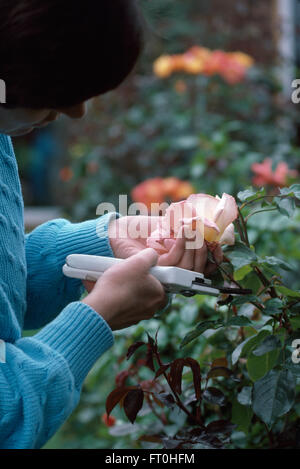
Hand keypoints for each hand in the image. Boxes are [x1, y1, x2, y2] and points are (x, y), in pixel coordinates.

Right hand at [82, 248, 166, 329]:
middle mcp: (151, 309)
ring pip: (135, 299)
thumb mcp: (138, 261)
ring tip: (116, 282)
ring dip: (127, 290)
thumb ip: (150, 256)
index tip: (141, 269)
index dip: (152, 273)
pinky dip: (118, 300)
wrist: (99, 308)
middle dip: (138, 281)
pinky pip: (123, 307)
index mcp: (160, 295)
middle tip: (127, 273)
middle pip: (147, 290)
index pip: (162, 282)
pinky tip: (110, 293)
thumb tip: (152, 256)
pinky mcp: (123, 321)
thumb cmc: (120, 285)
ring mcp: (137, 317)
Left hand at [83, 216, 222, 292]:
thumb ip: (184, 227)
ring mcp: (162, 271)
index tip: (218, 247)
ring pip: (188, 267)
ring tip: (192, 229)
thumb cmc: (139, 228)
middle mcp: (171, 270)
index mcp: (177, 261)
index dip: (212, 259)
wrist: (117, 230)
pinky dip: (181, 244)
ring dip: (194, 247)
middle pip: (197, 269)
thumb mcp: (167, 224)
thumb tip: (206, 223)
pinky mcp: (153, 269)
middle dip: (205, 252)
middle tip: (205, 234)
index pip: (201, 266)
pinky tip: (181, 231)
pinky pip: (173, 260)